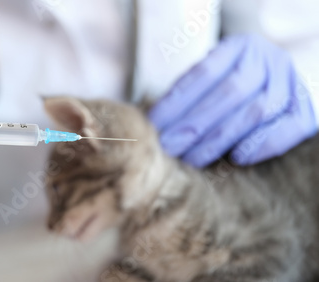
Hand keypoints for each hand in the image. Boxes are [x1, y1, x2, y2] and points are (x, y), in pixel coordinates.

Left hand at [149, 34, 316, 166]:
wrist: (269, 85)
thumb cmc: (225, 87)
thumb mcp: (208, 80)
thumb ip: (186, 96)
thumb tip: (153, 126)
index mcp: (238, 46)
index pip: (203, 73)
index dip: (176, 102)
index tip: (152, 126)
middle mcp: (268, 58)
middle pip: (230, 92)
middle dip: (194, 125)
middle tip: (168, 148)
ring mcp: (290, 82)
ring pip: (257, 111)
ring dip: (220, 140)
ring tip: (192, 159)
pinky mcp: (305, 109)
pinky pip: (290, 128)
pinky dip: (263, 145)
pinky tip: (237, 158)